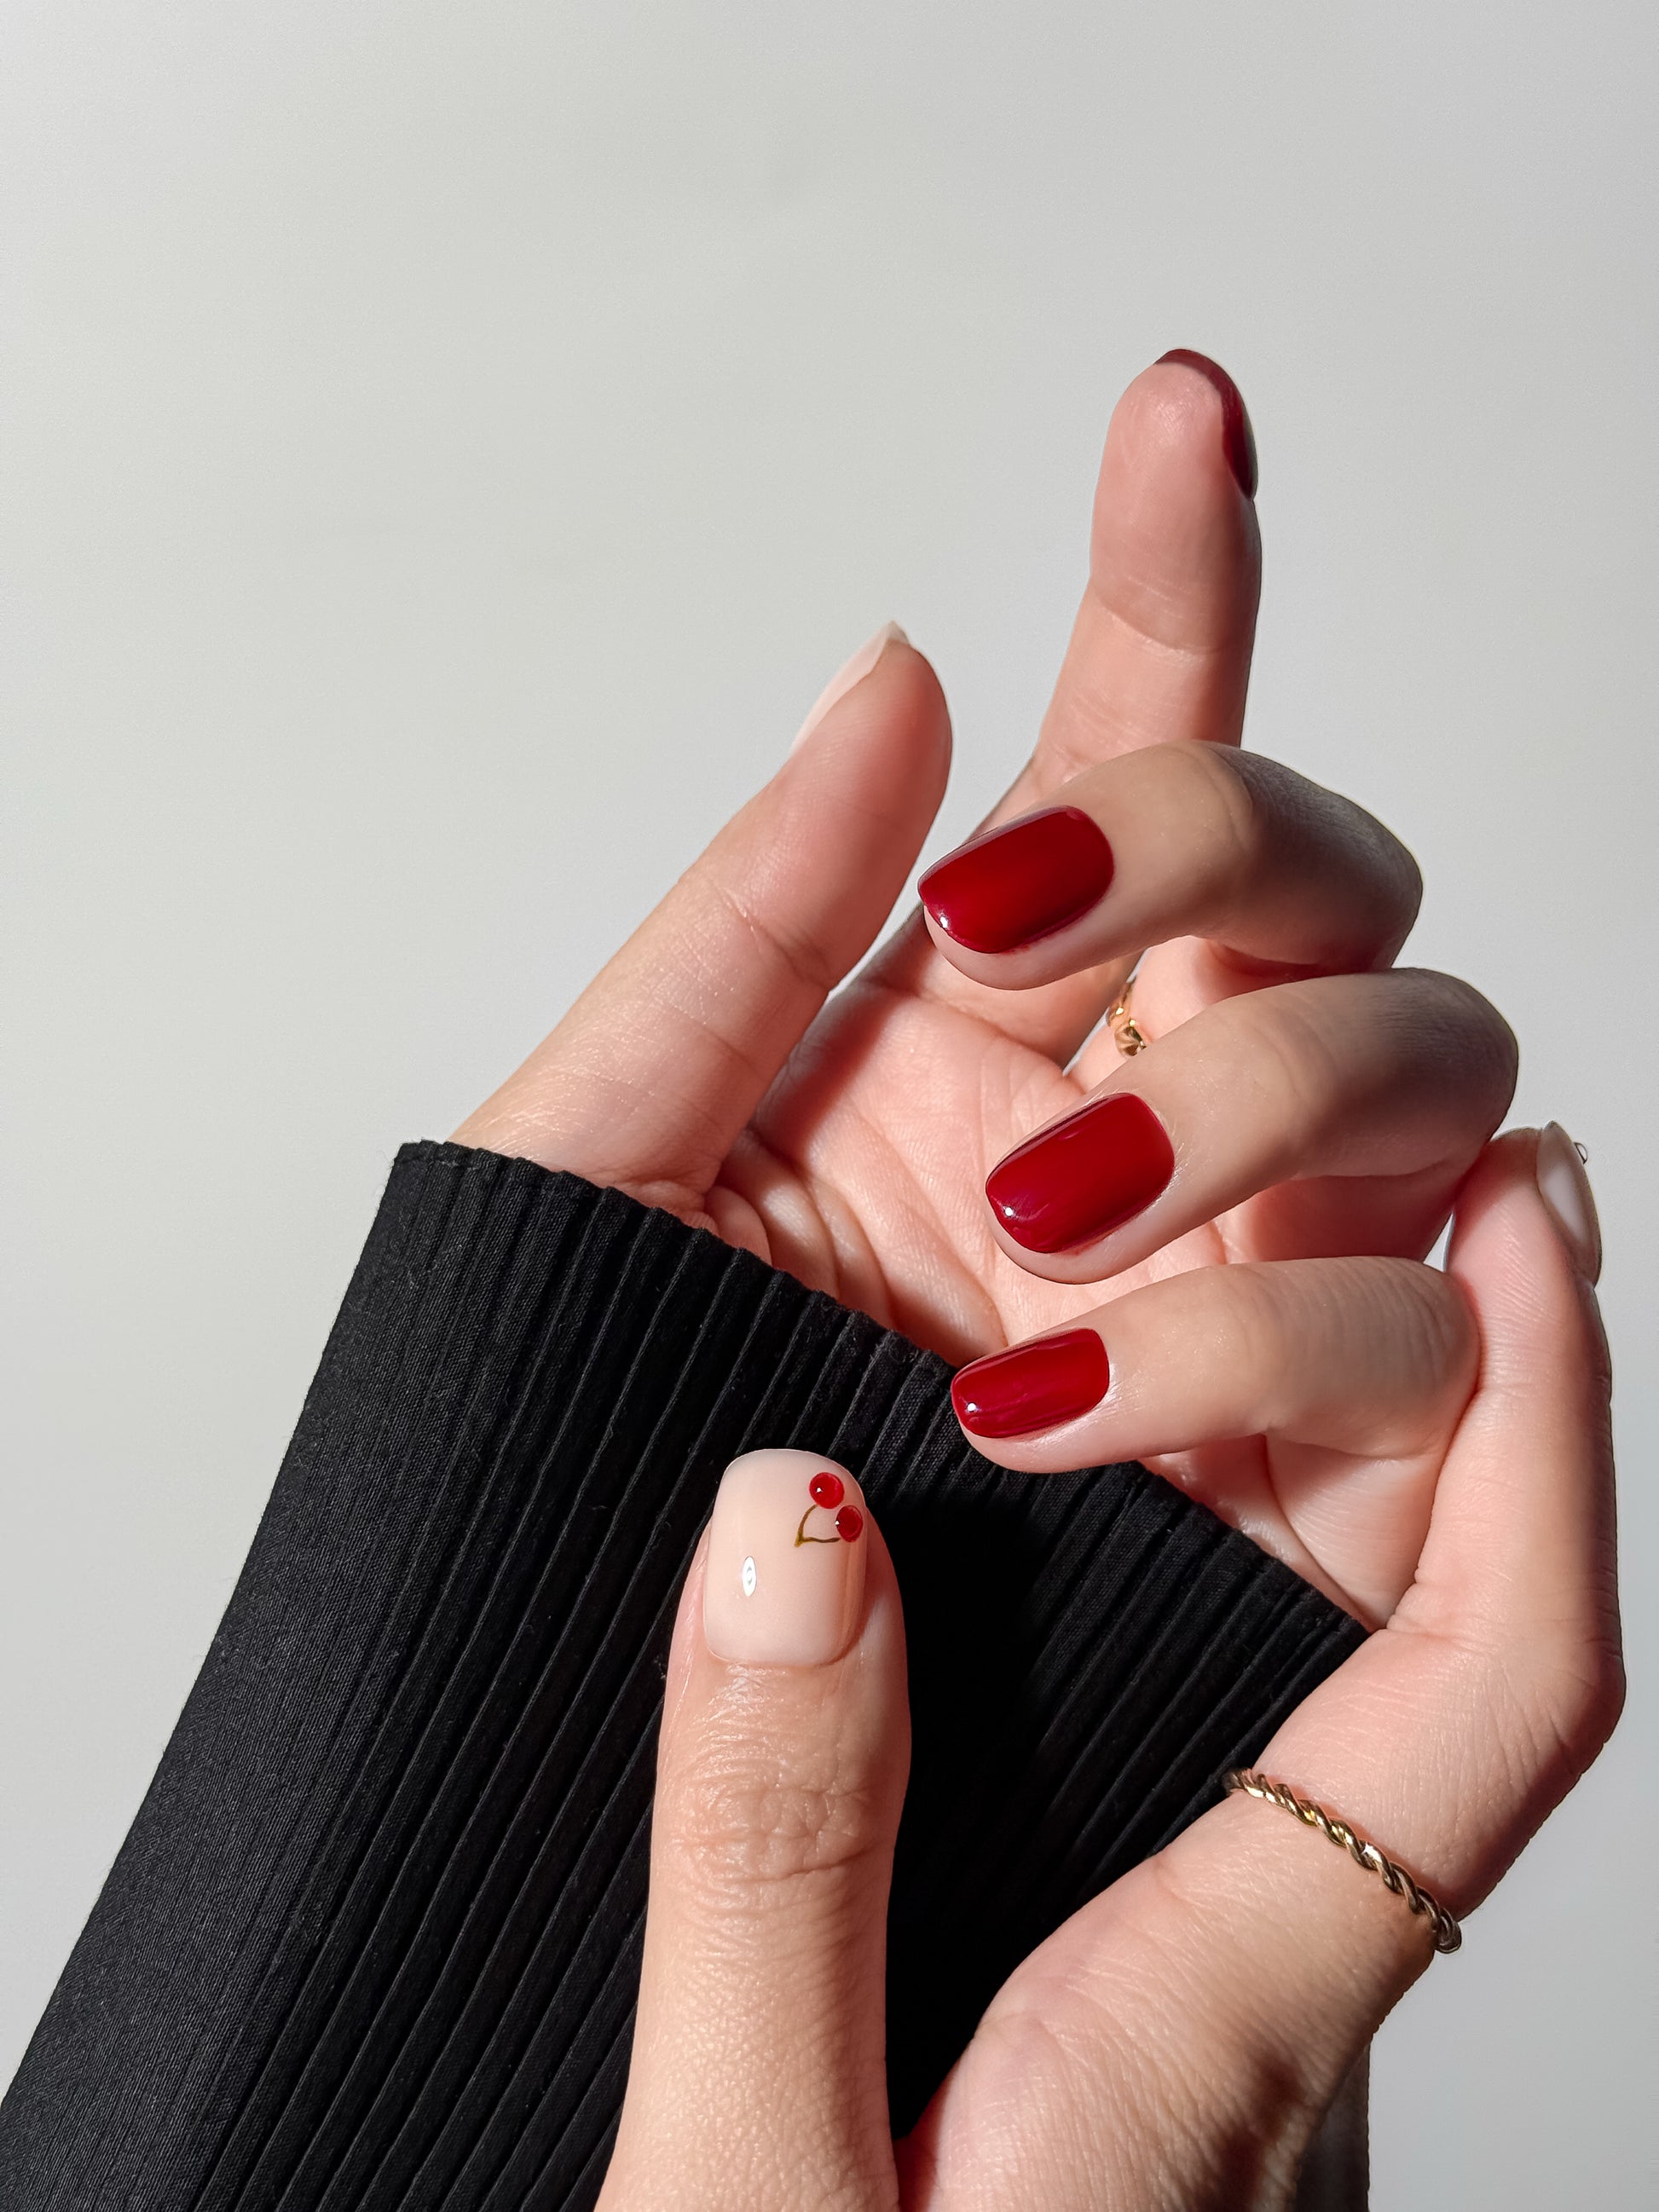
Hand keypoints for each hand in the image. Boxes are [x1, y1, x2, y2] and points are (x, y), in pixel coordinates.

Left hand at [459, 349, 1513, 1625]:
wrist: (600, 1728)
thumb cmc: (578, 1439)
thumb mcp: (608, 1162)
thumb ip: (755, 917)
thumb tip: (907, 675)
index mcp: (988, 1029)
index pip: (1132, 752)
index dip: (1178, 573)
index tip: (1174, 411)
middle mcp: (1154, 1125)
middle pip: (1330, 881)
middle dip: (1214, 857)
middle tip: (1020, 940)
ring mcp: (1256, 1281)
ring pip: (1428, 1078)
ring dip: (1263, 1094)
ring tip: (1042, 1231)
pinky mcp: (1329, 1479)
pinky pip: (1441, 1342)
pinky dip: (1330, 1315)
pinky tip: (1194, 1315)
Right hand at [596, 1148, 1617, 2207]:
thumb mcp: (746, 2186)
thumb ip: (771, 1868)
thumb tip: (784, 1534)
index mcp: (1210, 2009)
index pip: (1491, 1676)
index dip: (1543, 1418)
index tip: (1523, 1203)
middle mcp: (1253, 1964)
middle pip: (1455, 1608)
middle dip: (1457, 1346)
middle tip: (1419, 1140)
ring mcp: (1191, 1965)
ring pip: (1346, 1634)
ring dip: (1345, 1407)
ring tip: (1274, 1216)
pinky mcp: (1099, 1972)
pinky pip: (1233, 1700)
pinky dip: (1219, 1520)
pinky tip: (1119, 1438)